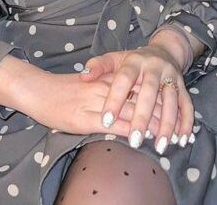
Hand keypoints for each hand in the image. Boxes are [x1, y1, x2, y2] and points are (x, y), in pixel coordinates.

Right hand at [25, 71, 165, 138]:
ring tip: (171, 133)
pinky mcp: (87, 119)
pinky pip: (114, 125)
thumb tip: (121, 96)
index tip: (175, 103)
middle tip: (180, 121)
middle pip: (139, 98)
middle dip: (161, 110)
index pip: (137, 86)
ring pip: (131, 112)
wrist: (37, 90)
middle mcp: (105, 88)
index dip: (156, 95)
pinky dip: (132, 131)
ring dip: (152, 123)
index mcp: (105, 78)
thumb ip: (105, 87)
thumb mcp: (86, 84)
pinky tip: (145, 138)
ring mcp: (97, 103)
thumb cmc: (59, 90)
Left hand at [80, 46, 194, 153]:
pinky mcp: (184, 86)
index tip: (106, 120)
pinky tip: (182, 140)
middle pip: (149, 92)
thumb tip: (83, 76)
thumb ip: (98, 66)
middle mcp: (154, 67)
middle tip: (135, 141)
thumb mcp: (114, 59)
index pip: (123, 79)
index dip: (114, 99)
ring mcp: (171, 77)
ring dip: (167, 125)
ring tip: (160, 146)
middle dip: (142, 118)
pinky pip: (187, 105)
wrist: (163, 52)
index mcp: (134, 60)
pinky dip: (186, 123)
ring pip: (171, 101)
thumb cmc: (132, 62)